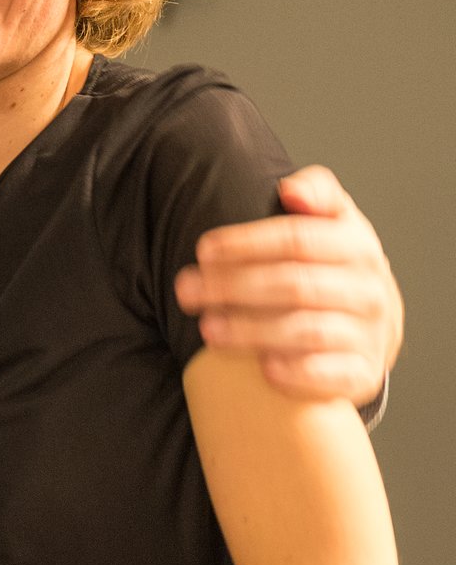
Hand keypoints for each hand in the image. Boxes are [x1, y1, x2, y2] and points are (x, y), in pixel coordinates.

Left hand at [174, 164, 402, 404]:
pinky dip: (298, 373)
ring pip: (307, 331)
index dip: (247, 244)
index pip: (298, 239)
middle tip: (188, 292)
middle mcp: (368, 290)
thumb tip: (291, 190)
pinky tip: (263, 370)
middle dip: (234, 288)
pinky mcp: (363, 373)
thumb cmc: (335, 264)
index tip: (203, 251)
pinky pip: (332, 375)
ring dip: (253, 331)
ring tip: (208, 329)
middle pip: (295, 285)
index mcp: (357, 245)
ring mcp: (368, 334)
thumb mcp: (334, 220)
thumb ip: (317, 192)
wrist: (376, 325)